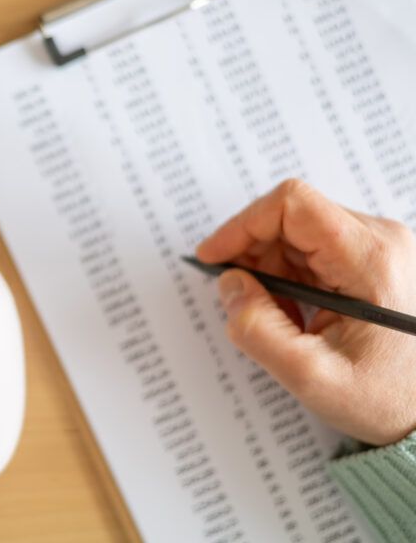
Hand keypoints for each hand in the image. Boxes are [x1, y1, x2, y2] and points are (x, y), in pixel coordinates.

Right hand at [197, 179, 415, 445]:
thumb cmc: (390, 398)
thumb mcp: (311, 377)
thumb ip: (257, 329)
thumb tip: (230, 285)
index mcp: (371, 260)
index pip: (292, 206)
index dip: (242, 225)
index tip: (214, 256)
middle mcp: (381, 241)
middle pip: (291, 218)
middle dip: (253, 254)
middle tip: (240, 297)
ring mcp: (380, 248)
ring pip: (299, 234)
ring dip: (272, 270)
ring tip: (279, 319)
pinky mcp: (374, 260)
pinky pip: (315, 251)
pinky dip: (291, 278)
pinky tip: (297, 315)